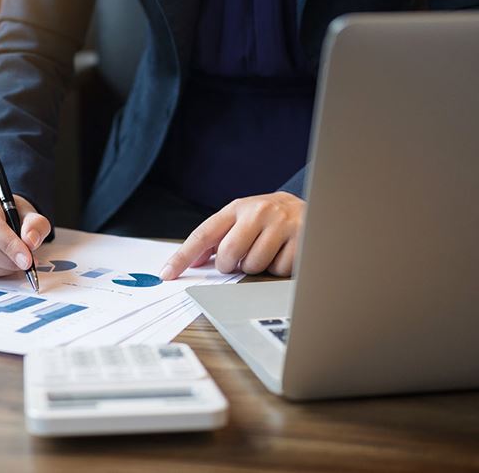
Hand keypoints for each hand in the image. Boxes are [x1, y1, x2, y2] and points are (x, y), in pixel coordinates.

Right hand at [0, 187, 50, 278]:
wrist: (5, 215)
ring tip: (18, 263)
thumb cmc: (14, 213)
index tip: (27, 259)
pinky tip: (8, 266)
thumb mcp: (31, 213)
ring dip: (1, 268)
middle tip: (26, 263)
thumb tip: (30, 241)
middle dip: (6, 259)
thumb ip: (35, 224)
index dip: (9, 245)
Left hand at [160, 192, 304, 278]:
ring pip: (253, 266)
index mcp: (236, 207)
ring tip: (267, 251)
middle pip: (227, 255)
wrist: (311, 204)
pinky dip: (278, 269)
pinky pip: (278, 270)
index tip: (167, 274)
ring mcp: (281, 224)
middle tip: (241, 258)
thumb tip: (192, 262)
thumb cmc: (269, 218)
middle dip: (230, 265)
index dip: (183, 256)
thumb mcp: (241, 219)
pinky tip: (284, 252)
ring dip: (256, 267)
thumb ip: (216, 238)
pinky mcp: (301, 238)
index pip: (203, 234)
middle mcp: (258, 211)